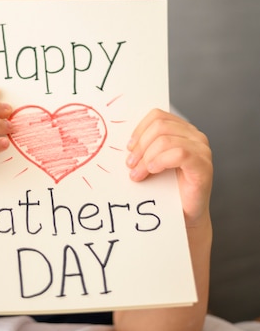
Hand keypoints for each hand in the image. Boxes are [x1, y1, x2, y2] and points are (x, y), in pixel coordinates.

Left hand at [126, 109, 212, 226]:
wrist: (185, 215)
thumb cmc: (169, 188)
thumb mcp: (154, 161)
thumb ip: (146, 146)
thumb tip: (126, 142)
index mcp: (182, 130)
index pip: (157, 116)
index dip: (139, 130)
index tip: (129, 147)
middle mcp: (194, 136)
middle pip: (160, 126)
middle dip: (141, 145)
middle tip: (130, 164)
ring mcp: (201, 149)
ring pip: (165, 140)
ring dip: (146, 157)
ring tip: (138, 173)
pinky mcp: (203, 165)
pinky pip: (179, 154)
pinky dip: (160, 161)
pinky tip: (152, 171)